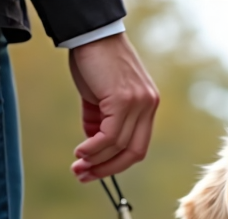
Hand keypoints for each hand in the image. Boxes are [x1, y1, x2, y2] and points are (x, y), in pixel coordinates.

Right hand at [68, 33, 159, 181]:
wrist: (91, 34)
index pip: (138, 145)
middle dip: (108, 168)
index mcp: (147, 106)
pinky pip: (109, 135)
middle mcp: (148, 106)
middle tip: (84, 175)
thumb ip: (99, 122)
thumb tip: (93, 147)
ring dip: (96, 160)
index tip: (96, 171)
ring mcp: (139, 103)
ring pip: (119, 145)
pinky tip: (80, 152)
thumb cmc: (94, 62)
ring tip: (78, 166)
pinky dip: (94, 148)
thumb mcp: (100, 97)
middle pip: (134, 151)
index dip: (117, 162)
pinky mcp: (124, 100)